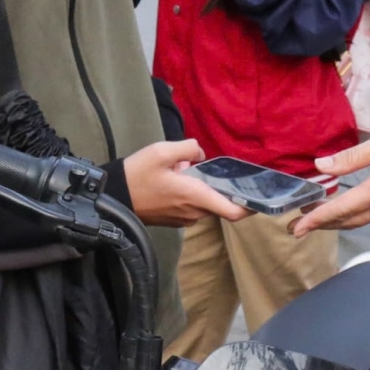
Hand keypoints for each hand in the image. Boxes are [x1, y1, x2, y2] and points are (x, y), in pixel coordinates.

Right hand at [122, 138, 247, 226]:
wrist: (112, 198)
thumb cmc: (137, 175)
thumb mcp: (162, 151)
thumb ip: (188, 148)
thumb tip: (200, 155)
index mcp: (195, 196)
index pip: (233, 212)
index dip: (249, 207)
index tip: (257, 197)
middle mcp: (194, 212)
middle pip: (218, 203)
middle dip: (215, 185)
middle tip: (196, 167)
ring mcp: (183, 219)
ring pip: (204, 203)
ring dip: (199, 188)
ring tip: (177, 170)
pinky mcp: (174, 220)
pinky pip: (191, 206)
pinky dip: (188, 193)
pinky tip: (170, 179)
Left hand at [290, 118, 369, 233]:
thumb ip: (352, 157)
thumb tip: (322, 165)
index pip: (342, 209)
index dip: (317, 219)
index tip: (297, 227)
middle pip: (351, 221)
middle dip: (324, 224)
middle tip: (300, 225)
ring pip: (366, 220)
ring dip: (342, 220)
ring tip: (321, 215)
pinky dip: (362, 214)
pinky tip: (353, 207)